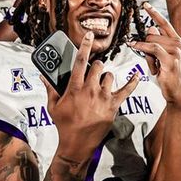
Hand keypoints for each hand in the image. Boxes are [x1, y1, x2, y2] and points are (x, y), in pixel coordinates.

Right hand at [43, 32, 140, 160]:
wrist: (76, 145)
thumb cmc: (64, 125)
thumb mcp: (53, 106)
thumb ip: (50, 89)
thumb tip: (44, 76)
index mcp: (75, 87)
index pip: (80, 60)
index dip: (85, 45)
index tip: (90, 35)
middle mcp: (90, 89)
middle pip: (98, 66)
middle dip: (95, 66)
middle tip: (92, 73)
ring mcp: (103, 97)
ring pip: (110, 76)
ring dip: (106, 78)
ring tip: (101, 85)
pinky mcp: (113, 106)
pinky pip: (127, 90)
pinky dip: (133, 82)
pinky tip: (137, 75)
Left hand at [128, 3, 180, 111]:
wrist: (176, 92)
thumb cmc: (167, 74)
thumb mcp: (160, 56)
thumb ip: (156, 42)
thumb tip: (151, 28)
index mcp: (176, 41)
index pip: (164, 23)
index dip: (154, 13)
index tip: (145, 5)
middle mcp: (178, 44)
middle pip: (153, 34)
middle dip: (146, 45)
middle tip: (152, 61)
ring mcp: (175, 52)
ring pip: (151, 41)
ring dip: (146, 53)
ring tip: (153, 65)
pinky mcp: (170, 60)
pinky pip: (152, 48)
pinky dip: (142, 47)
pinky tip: (134, 46)